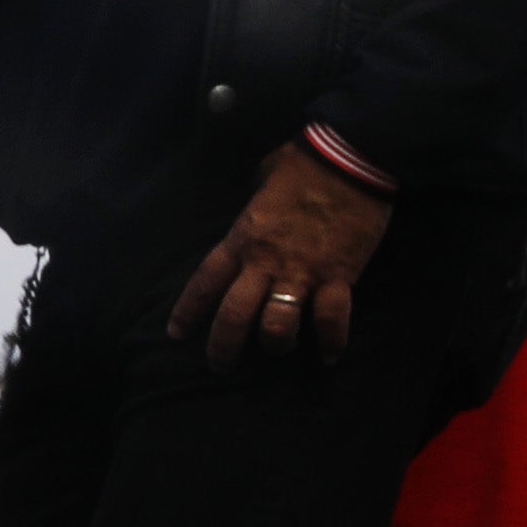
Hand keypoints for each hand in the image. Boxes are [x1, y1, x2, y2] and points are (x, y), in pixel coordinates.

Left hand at [167, 147, 395, 370]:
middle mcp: (264, 262)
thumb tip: (260, 189)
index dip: (188, 312)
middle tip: (221, 366)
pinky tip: (330, 357)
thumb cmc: (303, 162)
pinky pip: (331, 318)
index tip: (178, 335)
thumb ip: (256, 194)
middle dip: (223, 347)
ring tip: (280, 349)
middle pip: (234, 315)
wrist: (348, 159)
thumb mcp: (264, 176)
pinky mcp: (339, 276)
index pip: (205, 283)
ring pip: (278, 325)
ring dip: (276, 344)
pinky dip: (332, 341)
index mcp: (242, 238)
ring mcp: (302, 272)